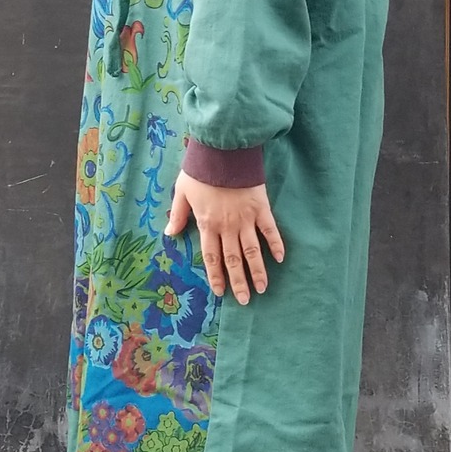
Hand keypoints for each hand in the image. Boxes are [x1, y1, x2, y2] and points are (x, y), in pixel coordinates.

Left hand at [165, 172, 284, 303]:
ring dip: (258, 271)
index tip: (220, 292)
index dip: (216, 276)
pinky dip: (276, 244)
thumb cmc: (200, 170)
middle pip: (233, 260)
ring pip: (252, 251)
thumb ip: (177, 215)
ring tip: (262, 288)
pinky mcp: (261, 208)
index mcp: (207, 224)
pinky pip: (270, 230)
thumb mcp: (182, 192)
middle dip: (239, 282)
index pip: (211, 257)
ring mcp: (246, 219)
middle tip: (245, 300)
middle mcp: (227, 227)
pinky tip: (281, 258)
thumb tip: (169, 233)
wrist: (223, 151)